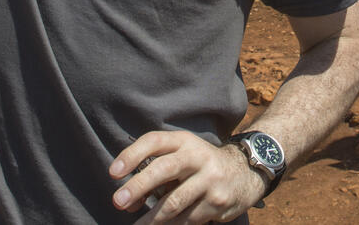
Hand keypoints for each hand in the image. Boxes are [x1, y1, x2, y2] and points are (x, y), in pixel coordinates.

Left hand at [110, 132, 263, 222]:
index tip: (113, 172)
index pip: (154, 141)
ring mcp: (210, 180)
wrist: (244, 173)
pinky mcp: (216, 202)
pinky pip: (187, 220)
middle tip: (118, 201)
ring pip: (174, 203)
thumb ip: (156, 170)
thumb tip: (128, 201)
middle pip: (164, 169)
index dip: (132, 155)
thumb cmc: (199, 165)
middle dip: (138, 186)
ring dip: (150, 218)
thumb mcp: (182, 155)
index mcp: (185, 141)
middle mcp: (198, 156)